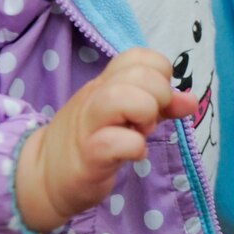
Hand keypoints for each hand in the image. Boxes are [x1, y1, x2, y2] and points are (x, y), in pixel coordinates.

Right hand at [15, 48, 194, 233]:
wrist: (44, 177)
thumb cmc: (91, 141)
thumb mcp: (126, 117)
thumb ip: (160, 105)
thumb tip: (190, 101)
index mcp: (105, 83)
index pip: (139, 56)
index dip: (159, 74)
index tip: (155, 99)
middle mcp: (95, 96)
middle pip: (138, 73)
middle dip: (158, 95)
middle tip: (148, 120)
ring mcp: (88, 124)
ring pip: (120, 97)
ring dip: (144, 114)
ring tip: (141, 132)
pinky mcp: (88, 156)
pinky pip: (116, 142)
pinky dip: (135, 147)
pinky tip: (133, 155)